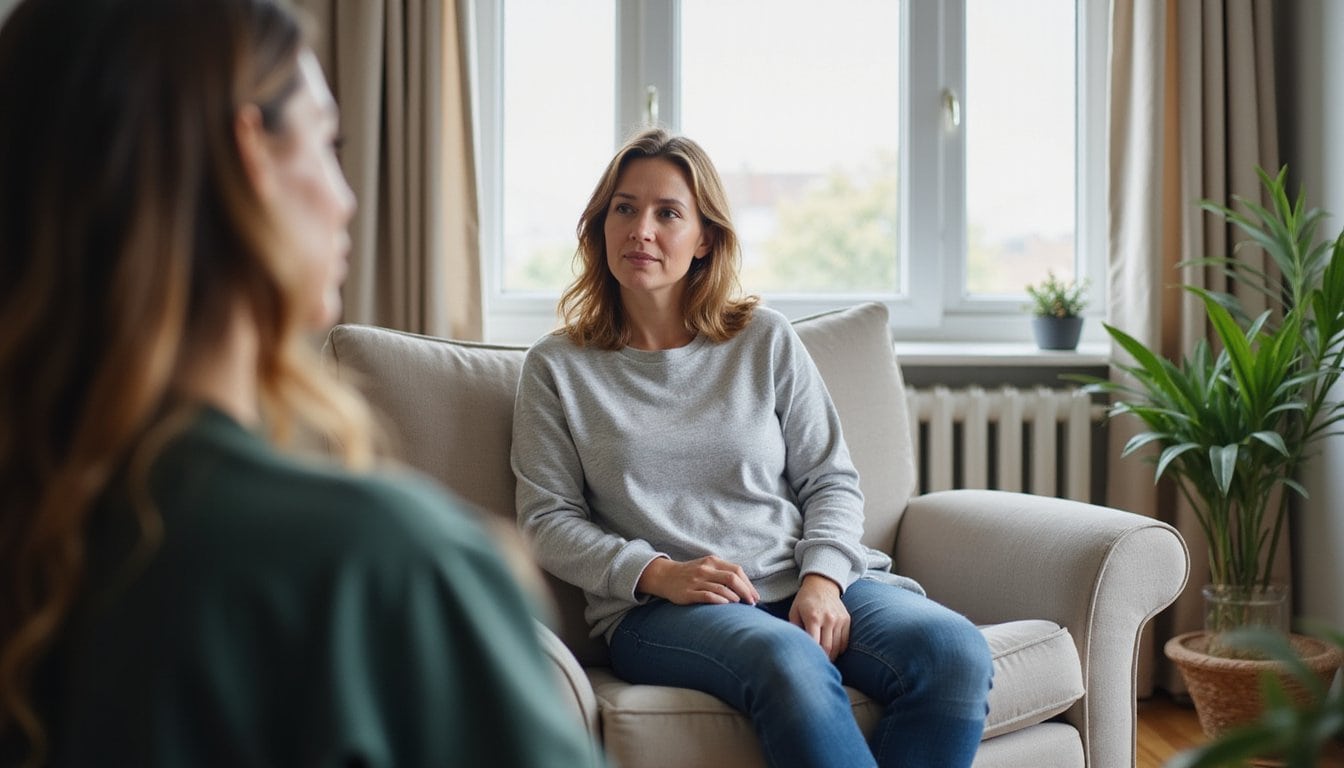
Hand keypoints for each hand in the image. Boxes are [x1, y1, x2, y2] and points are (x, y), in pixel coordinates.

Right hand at [636, 556, 760, 605]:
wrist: (665, 576)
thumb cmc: (691, 574)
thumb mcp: (707, 566)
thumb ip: (723, 573)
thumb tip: (746, 588)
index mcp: (712, 561)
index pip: (736, 570)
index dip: (748, 584)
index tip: (755, 596)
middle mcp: (705, 569)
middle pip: (732, 578)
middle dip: (746, 591)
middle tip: (752, 603)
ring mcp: (696, 581)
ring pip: (721, 587)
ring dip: (735, 597)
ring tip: (741, 605)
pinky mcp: (688, 593)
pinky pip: (707, 596)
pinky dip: (719, 600)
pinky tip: (726, 605)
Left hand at [789, 574, 849, 660]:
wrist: (822, 585)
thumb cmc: (805, 600)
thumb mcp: (794, 611)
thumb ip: (794, 629)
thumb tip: (795, 646)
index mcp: (813, 617)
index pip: (815, 644)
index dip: (813, 656)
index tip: (808, 663)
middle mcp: (828, 619)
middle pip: (828, 648)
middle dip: (823, 660)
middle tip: (817, 666)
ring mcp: (839, 619)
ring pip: (838, 647)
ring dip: (831, 656)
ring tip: (824, 661)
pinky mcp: (846, 620)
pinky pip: (845, 641)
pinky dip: (839, 649)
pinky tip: (832, 651)